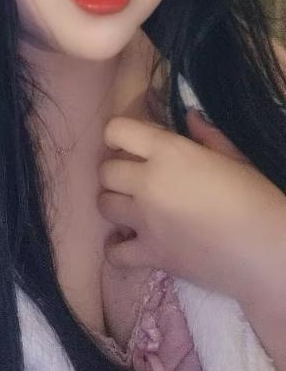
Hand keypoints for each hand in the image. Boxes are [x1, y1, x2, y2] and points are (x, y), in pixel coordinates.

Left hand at [96, 104, 285, 306]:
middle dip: (116, 173)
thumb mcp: (234, 158)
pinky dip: (117, 249)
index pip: (116, 130)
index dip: (118, 136)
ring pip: (103, 205)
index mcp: (169, 151)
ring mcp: (145, 220)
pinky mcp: (151, 254)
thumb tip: (190, 116)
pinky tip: (129, 243)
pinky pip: (113, 252)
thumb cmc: (256, 198)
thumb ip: (206, 136)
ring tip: (132, 208)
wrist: (269, 252)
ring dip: (114, 205)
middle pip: (105, 171)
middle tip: (133, 180)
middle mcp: (148, 181)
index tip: (128, 146)